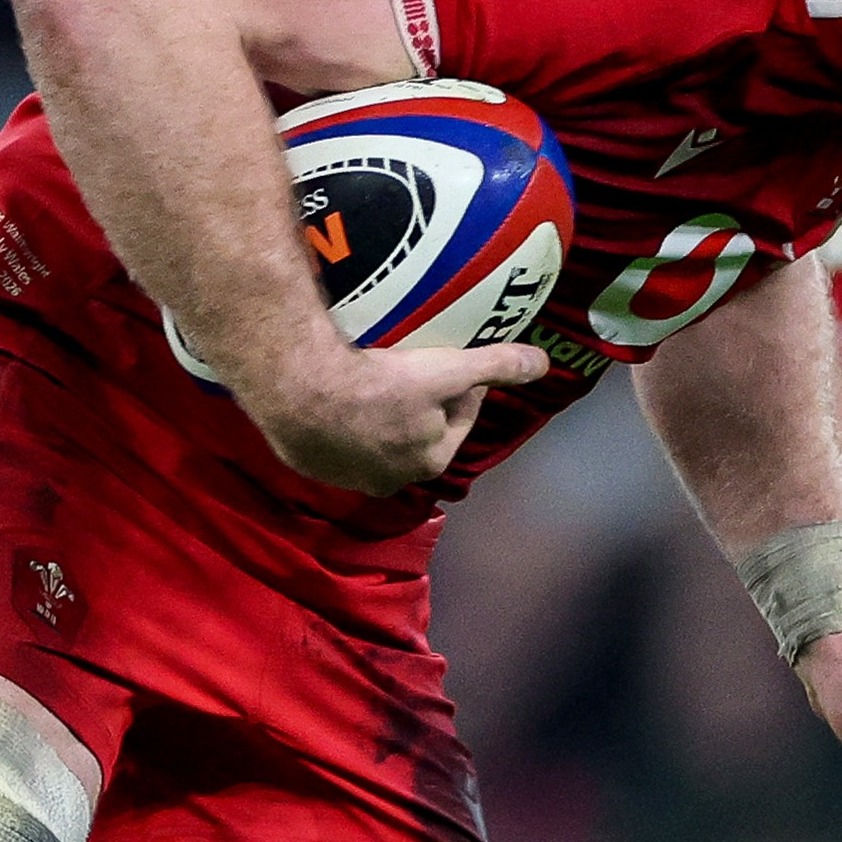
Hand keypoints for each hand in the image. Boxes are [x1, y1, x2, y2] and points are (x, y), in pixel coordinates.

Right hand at [231, 339, 551, 494]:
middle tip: (413, 366)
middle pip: (417, 432)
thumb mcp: (447, 371)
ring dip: (381, 413)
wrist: (299, 393)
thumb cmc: (380, 385)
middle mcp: (391, 479)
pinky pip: (336, 437)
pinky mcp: (312, 464)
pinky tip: (337, 390)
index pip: (459, 421)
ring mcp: (348, 476)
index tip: (454, 361)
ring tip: (374, 376)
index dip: (462, 389)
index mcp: (430, 461)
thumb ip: (495, 366)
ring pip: (376, 438)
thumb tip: (542, 364)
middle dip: (421, 404)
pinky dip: (342, 417)